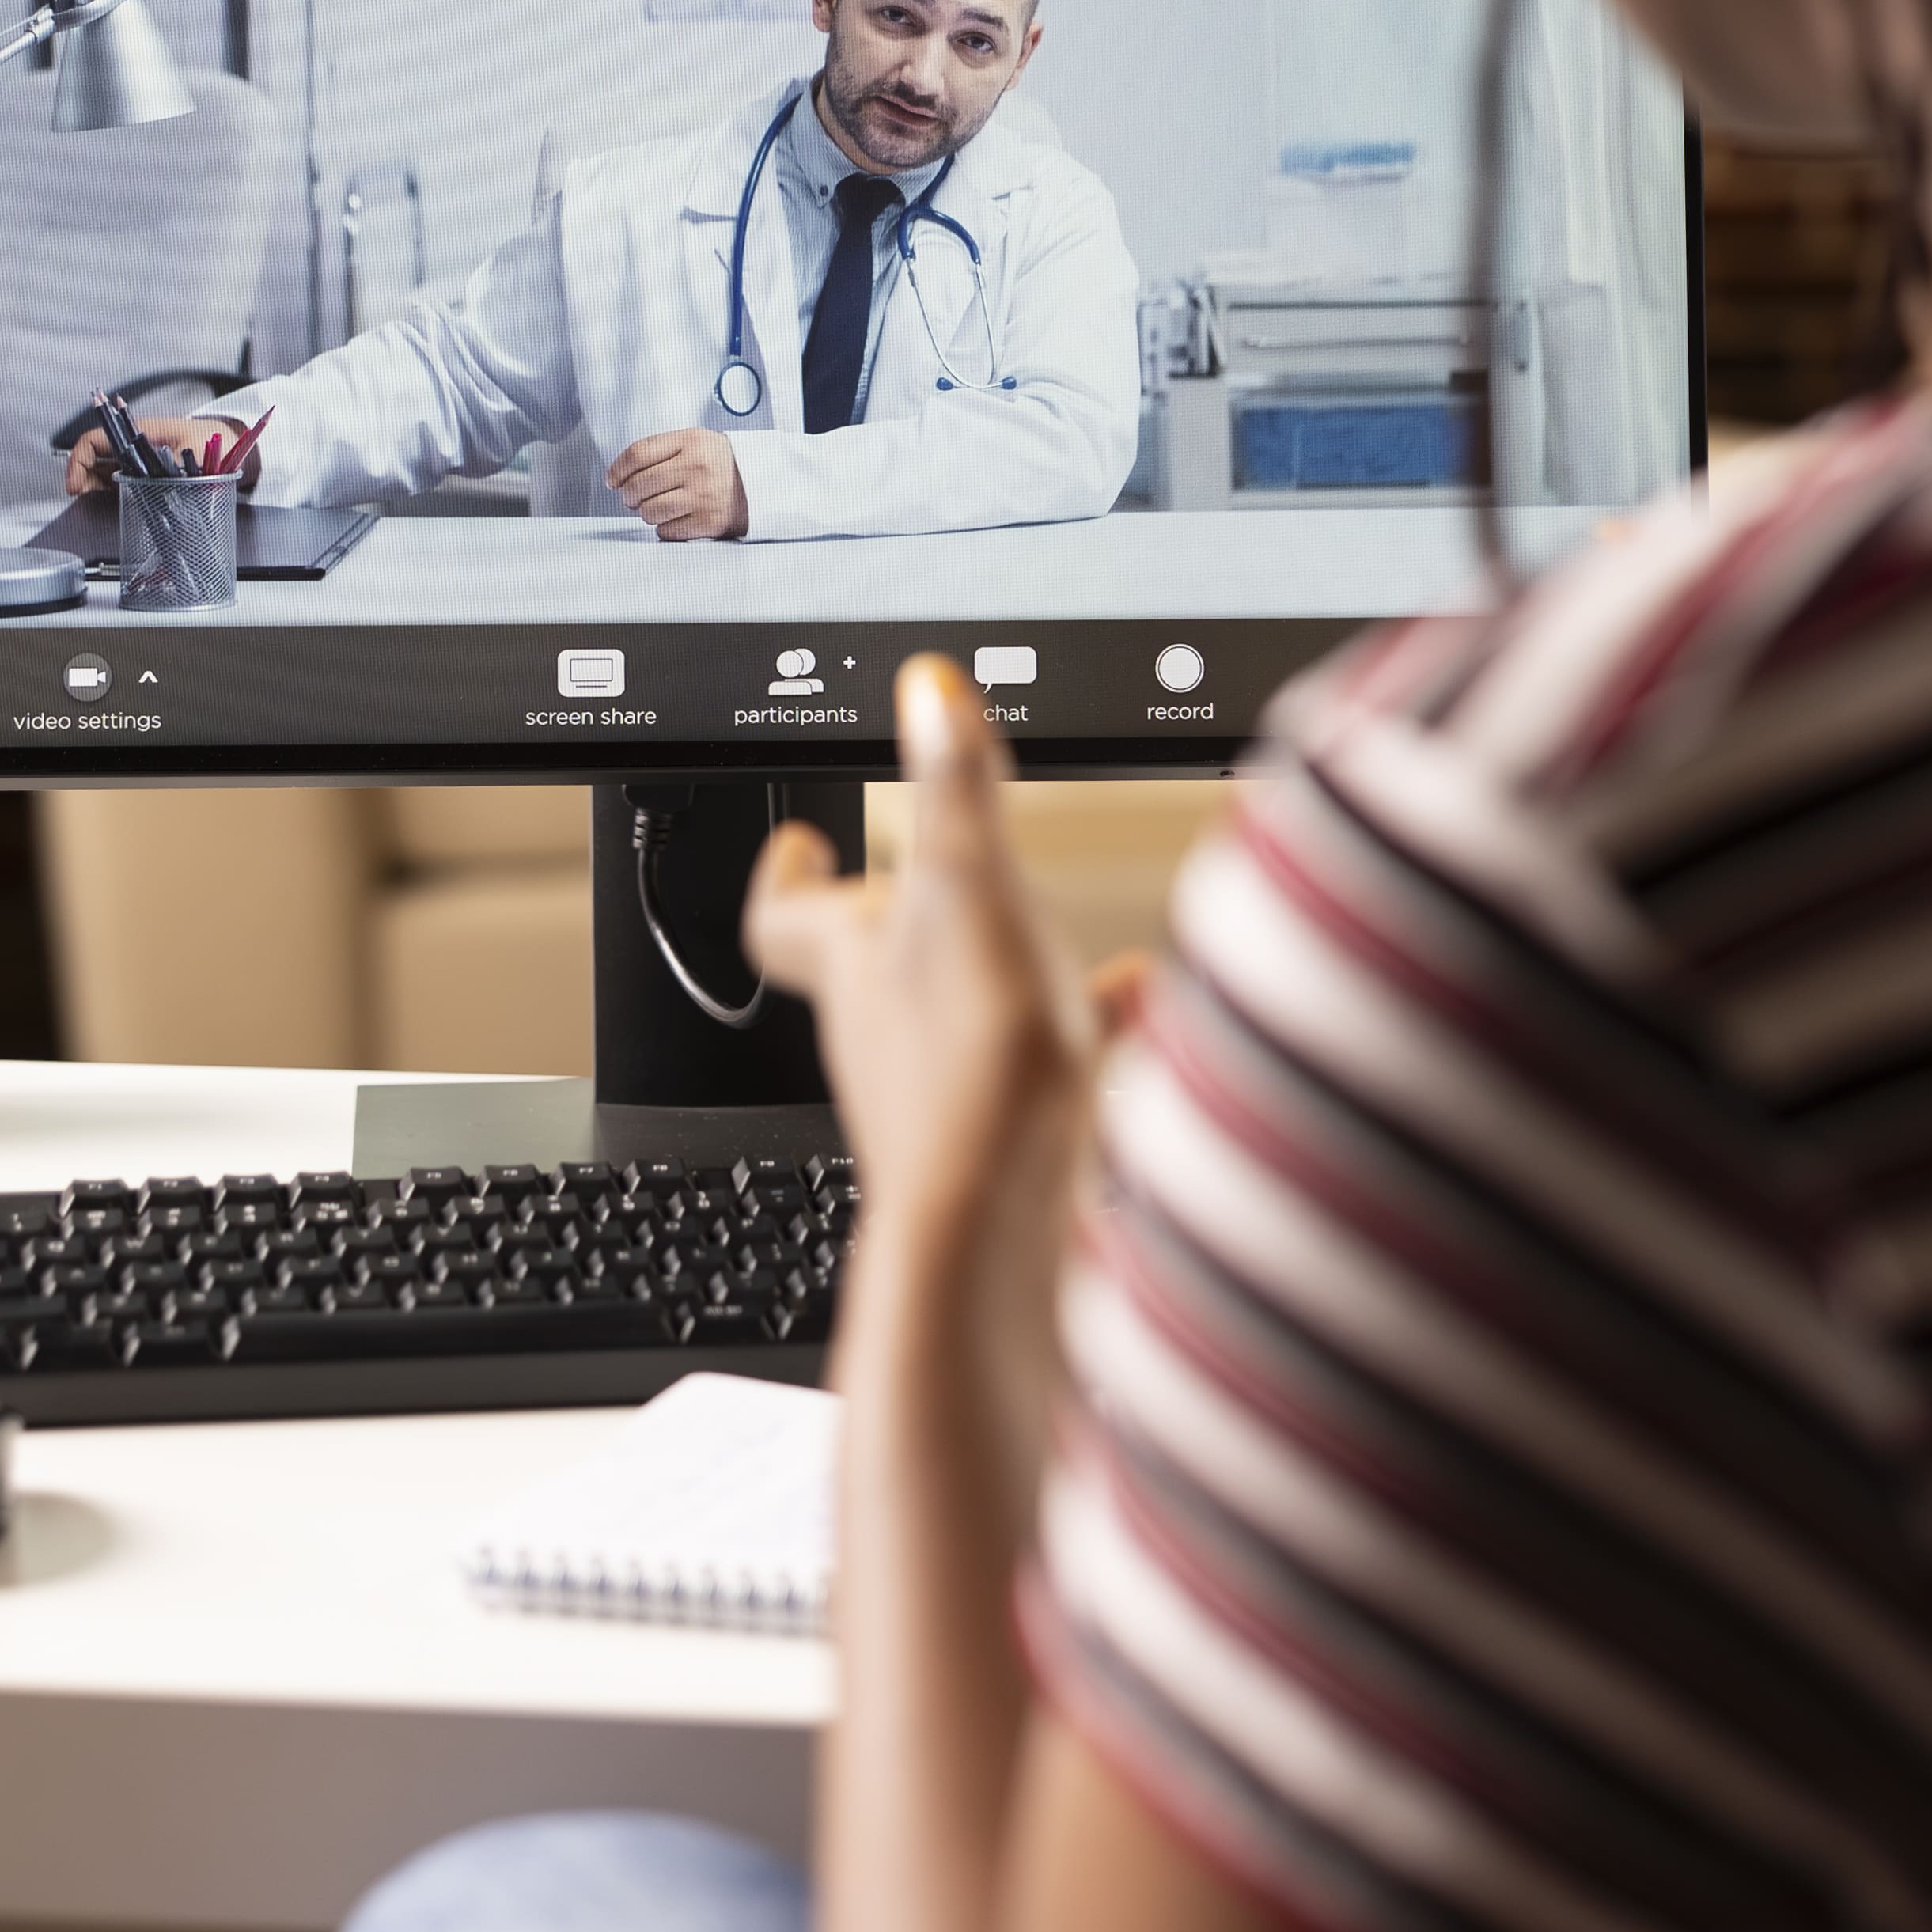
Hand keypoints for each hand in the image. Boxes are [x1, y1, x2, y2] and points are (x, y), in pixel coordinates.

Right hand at [62, 413, 240, 495]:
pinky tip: (112, 504)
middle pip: (93, 458)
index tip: (74, 487)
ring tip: (94, 504)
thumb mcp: (194, 456)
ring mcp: (137, 458)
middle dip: (81, 478)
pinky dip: (108, 493)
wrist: (231, 443)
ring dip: (93, 487)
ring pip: (101, 470)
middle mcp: (133, 444)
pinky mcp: (144, 472)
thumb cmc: (213, 440)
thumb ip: (174, 472)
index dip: (77, 462)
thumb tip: (158, 489)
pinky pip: (117, 480)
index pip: (93, 440)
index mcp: (139, 432)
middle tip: (81, 499)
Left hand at [607, 427, 749, 537]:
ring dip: (646, 513)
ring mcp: (702, 496)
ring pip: (649, 511)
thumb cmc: (721, 464)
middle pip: (638, 485)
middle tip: (633, 497)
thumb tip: (620, 474)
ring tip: (657, 507)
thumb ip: (661, 450)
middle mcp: (696, 467)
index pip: (637, 453)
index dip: (617, 469)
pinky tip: (676, 518)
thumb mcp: (696, 441)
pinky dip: (664, 528)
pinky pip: (666, 531)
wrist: (760, 484)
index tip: (613, 480)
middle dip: (629, 495)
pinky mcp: (707, 522)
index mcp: (690, 441)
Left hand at [746, 656, 1095, 1295]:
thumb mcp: (970, 894)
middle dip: (908, 916)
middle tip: (931, 871)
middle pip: (875, 965)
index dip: (787, 875)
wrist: (1006, 1242)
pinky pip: (1047, 1066)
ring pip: (964, 1013)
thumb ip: (955, 789)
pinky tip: (1143, 1011)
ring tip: (1064, 932)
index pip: (788, 916)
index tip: (796, 837)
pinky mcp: (1011, 1143)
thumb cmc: (966, 1076)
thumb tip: (928, 689)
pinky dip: (1088, 1032)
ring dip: (1006, 969)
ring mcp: (945, 1094)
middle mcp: (886, 1032)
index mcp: (856, 966)